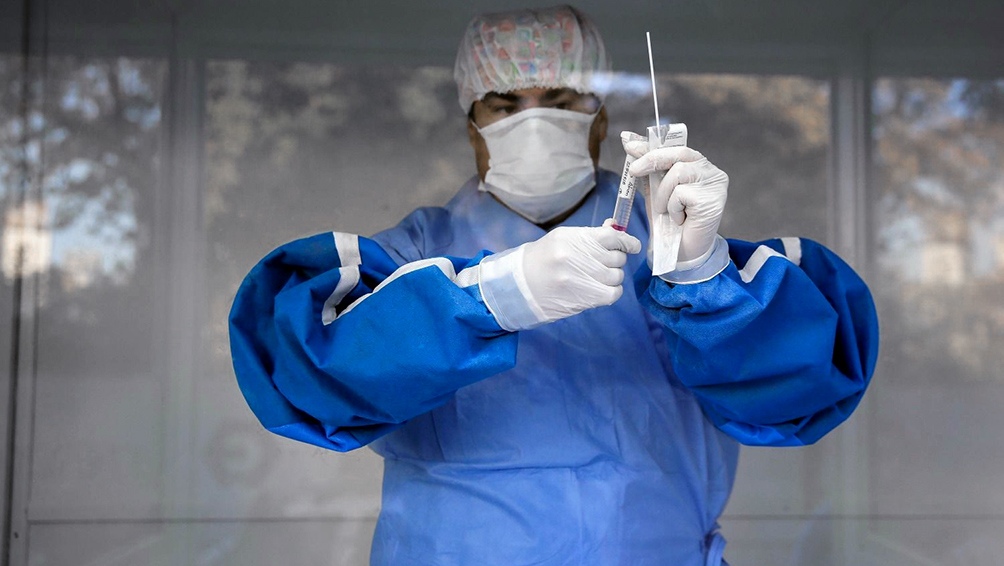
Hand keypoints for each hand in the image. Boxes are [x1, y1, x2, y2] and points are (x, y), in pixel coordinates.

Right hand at [479, 223, 640, 330]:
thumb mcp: (563, 239)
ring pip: (617, 276)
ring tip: (598, 276)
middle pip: (616, 257)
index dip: (627, 241)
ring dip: (613, 276)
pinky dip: (612, 291)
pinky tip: (602, 288)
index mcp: (573, 237)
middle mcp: (578, 257)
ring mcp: (581, 278)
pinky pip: (613, 293)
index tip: (632, 245)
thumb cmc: (543, 259)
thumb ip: (590, 236)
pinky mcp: (583, 297)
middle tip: (603, 263)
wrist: (520, 285)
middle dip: (615, 260)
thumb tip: (617, 228)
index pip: (612, 236)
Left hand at [622, 136, 727, 266]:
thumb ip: (647, 167)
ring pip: (677, 173)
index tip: (629, 143)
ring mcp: (715, 183)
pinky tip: (680, 219)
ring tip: (668, 211)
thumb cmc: (669, 222)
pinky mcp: (713, 198)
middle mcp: (710, 171)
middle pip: (678, 153)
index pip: (674, 147)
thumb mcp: (654, 191)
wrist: (680, 253)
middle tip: (634, 170)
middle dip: (651, 160)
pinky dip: (673, 208)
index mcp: (698, 166)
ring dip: (663, 195)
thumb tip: (629, 140)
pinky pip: (681, 193)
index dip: (651, 145)